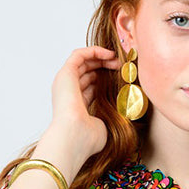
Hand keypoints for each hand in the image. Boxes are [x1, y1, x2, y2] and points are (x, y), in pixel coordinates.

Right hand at [44, 46, 119, 172]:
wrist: (75, 136)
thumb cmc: (89, 138)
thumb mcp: (104, 124)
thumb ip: (109, 116)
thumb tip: (123, 113)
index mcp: (75, 105)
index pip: (89, 87)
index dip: (105, 79)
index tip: (121, 78)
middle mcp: (68, 92)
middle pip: (86, 72)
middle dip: (104, 66)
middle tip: (120, 66)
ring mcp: (65, 82)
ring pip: (82, 61)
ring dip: (101, 57)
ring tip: (117, 59)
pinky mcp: (66, 73)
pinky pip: (79, 54)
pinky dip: (94, 51)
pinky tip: (109, 54)